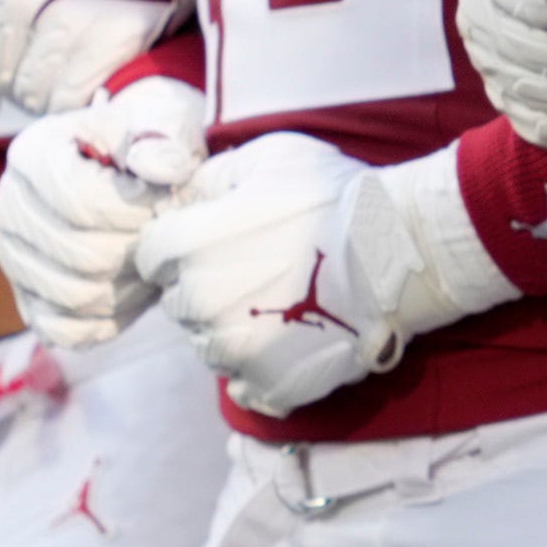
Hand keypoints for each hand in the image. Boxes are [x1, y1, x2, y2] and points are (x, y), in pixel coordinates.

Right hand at [0, 58, 206, 352]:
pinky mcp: (26, 297)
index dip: (136, 213)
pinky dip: (107, 321)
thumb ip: (161, 139)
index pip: (82, 205)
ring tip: (156, 261)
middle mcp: (9, 207)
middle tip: (166, 237)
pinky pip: (65, 331)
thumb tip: (160, 168)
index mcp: (31, 155)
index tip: (166, 201)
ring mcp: (13, 256)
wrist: (127, 165)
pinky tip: (136, 293)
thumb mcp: (159, 118)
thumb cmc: (144, 138)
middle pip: (80, 255)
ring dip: (129, 288)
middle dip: (138, 252)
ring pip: (74, 297)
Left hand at [133, 130, 517, 415]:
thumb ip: (213, 177)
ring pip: (209, 346)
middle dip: (205, 287)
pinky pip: (244, 388)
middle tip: (255, 269)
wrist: (395, 250)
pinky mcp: (271, 384)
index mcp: (188, 248)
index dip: (178, 246)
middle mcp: (199, 304)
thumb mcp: (268, 158)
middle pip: (179, 304)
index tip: (212, 241)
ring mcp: (235, 350)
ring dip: (230, 329)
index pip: (151, 256)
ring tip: (276, 305)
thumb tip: (189, 196)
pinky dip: (257, 371)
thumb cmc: (333, 197)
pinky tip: (284, 346)